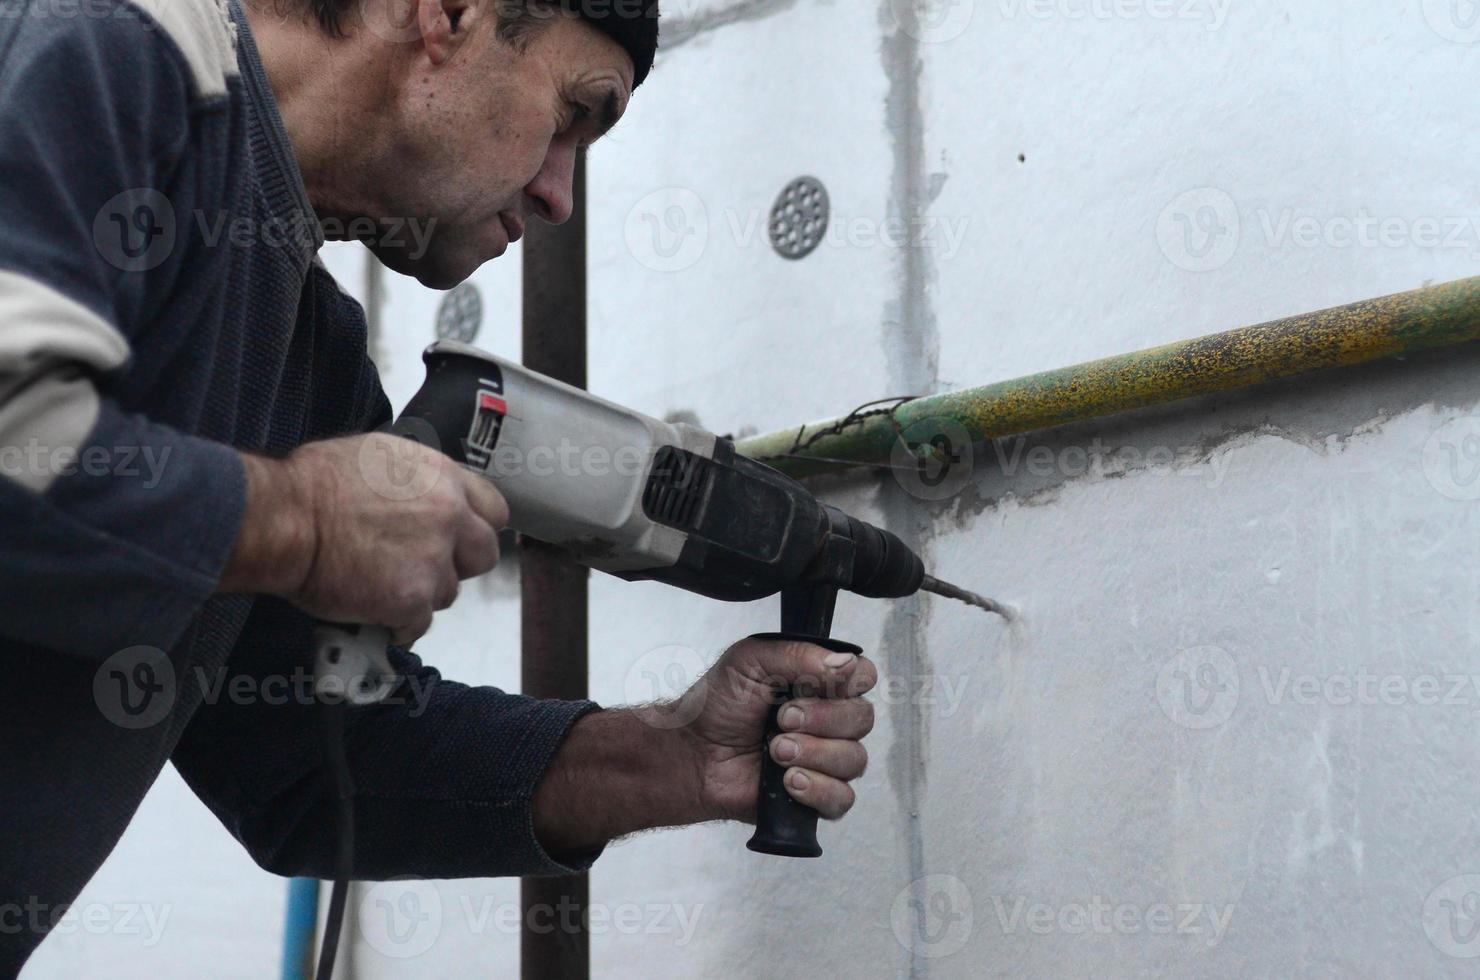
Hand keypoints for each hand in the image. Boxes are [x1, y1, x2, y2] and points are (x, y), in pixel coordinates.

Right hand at [219, 434, 506, 643]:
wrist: (285, 517)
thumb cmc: (314, 484)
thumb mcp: (378, 456)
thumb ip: (416, 480)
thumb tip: (421, 494)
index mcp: (443, 477)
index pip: (494, 509)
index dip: (474, 528)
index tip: (458, 538)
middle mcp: (449, 516)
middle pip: (484, 555)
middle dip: (458, 565)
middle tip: (422, 566)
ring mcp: (434, 560)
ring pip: (448, 592)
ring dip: (420, 594)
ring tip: (379, 584)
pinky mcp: (411, 599)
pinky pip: (417, 624)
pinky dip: (396, 625)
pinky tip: (371, 612)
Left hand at [530, 637, 877, 855]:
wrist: (691, 752)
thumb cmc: (717, 705)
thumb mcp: (750, 659)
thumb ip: (799, 653)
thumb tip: (846, 664)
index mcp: (817, 683)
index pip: (863, 677)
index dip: (848, 682)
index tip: (815, 684)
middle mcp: (828, 720)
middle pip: (862, 719)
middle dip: (821, 720)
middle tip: (781, 720)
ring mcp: (825, 759)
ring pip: (854, 760)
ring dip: (814, 754)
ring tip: (775, 751)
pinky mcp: (816, 796)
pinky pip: (842, 798)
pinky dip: (816, 789)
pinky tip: (788, 780)